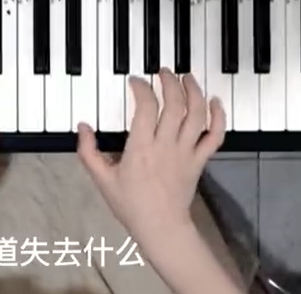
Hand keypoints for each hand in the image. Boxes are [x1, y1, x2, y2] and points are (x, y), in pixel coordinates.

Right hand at [77, 67, 225, 245]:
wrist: (161, 228)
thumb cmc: (130, 205)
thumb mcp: (101, 179)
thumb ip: (88, 151)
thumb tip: (83, 126)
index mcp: (141, 148)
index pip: (146, 107)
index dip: (142, 88)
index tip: (136, 81)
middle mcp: (166, 146)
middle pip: (175, 104)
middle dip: (170, 82)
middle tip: (163, 72)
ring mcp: (186, 152)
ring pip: (197, 114)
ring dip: (194, 91)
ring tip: (186, 77)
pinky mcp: (200, 160)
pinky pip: (215, 136)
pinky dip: (218, 116)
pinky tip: (214, 101)